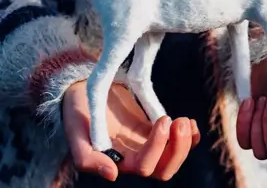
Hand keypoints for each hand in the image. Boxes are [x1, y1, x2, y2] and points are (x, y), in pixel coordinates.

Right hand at [62, 80, 200, 181]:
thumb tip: (113, 175)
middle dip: (178, 149)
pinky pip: (176, 143)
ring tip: (184, 120)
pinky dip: (189, 137)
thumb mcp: (76, 132)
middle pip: (164, 170)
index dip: (158, 146)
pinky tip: (189, 121)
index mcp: (117, 162)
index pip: (145, 166)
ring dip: (185, 143)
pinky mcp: (153, 131)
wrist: (82, 90)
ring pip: (172, 158)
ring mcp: (145, 145)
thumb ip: (87, 158)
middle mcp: (133, 158)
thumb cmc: (77, 111)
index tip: (164, 118)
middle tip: (179, 120)